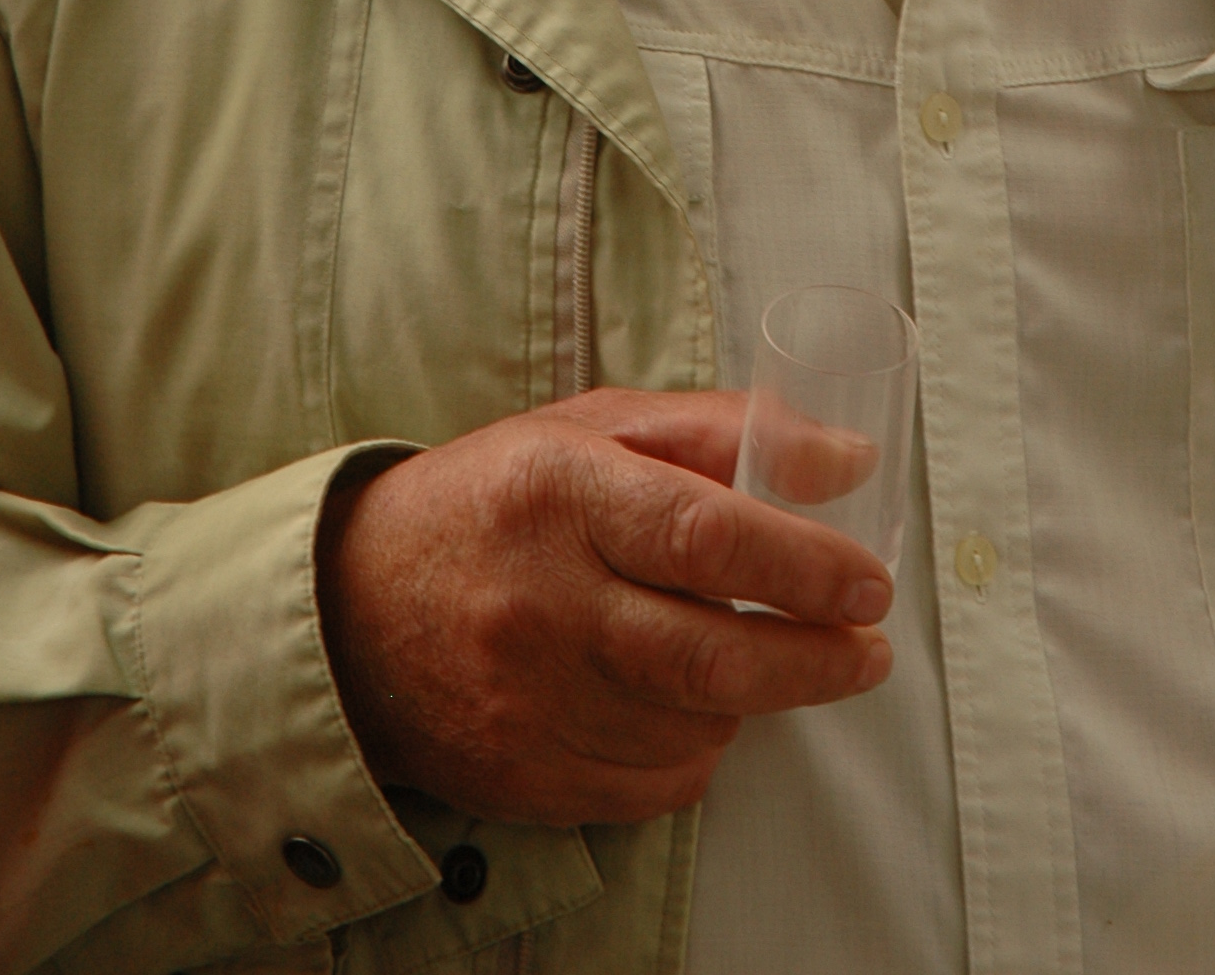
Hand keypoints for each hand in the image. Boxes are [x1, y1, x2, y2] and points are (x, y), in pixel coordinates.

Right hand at [317, 388, 893, 827]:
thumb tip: (851, 458)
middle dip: (816, 659)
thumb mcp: (591, 429)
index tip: (869, 582)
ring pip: (692, 726)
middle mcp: (541, 601)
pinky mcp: (523, 777)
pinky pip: (654, 786)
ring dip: (751, 700)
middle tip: (868, 647)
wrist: (346, 613)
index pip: (707, 534)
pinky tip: (684, 707)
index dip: (804, 565)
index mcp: (558, 491)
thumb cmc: (492, 500)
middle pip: (712, 657)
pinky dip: (695, 750)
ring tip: (751, 658)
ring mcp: (528, 701)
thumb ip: (723, 432)